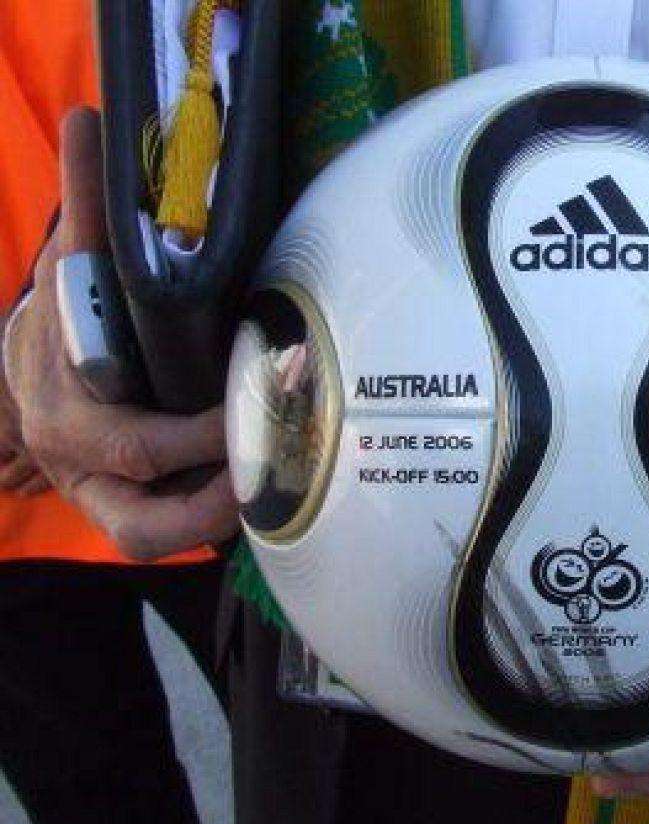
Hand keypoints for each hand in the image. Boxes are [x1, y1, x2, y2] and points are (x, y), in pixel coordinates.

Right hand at [2, 108, 238, 560]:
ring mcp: (100, 497)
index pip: (133, 437)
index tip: (266, 404)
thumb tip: (94, 121)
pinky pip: (168, 536)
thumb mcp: (68, 270)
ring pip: (150, 538)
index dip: (203, 435)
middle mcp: (77, 462)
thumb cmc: (61, 323)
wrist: (24, 372)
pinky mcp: (125, 515)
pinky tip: (266, 493)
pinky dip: (215, 521)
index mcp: (66, 405)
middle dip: (220, 482)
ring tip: (278, 484)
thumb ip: (87, 207)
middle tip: (284, 450)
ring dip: (217, 519)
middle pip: (146, 505)